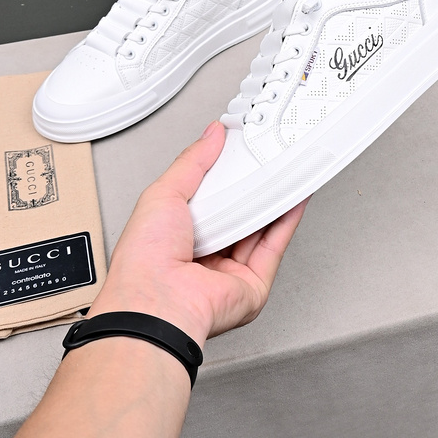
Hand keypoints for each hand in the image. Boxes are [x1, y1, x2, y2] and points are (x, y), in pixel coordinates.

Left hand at [88, 120, 307, 345]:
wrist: (157, 301)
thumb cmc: (144, 260)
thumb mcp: (164, 192)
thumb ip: (192, 161)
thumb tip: (211, 135)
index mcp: (175, 236)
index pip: (207, 198)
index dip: (224, 175)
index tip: (238, 153)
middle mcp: (204, 256)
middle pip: (237, 214)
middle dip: (251, 187)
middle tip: (264, 159)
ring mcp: (229, 271)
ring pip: (260, 229)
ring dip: (274, 200)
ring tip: (285, 171)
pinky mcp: (253, 284)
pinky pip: (275, 246)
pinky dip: (287, 220)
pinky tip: (293, 197)